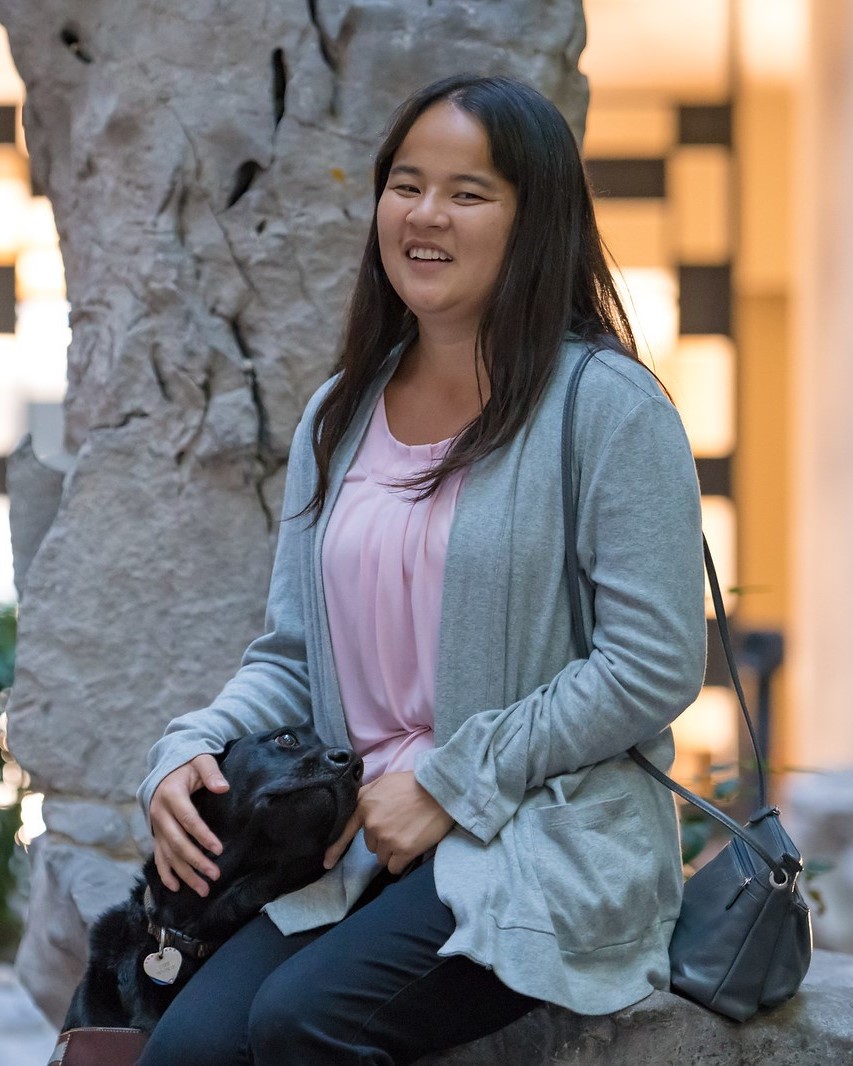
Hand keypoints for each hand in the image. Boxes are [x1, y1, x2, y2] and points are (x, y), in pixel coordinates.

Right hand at [149, 754, 229, 896]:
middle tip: (215, 875)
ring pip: (169, 854)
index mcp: (171, 795)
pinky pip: (158, 857)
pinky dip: (165, 873)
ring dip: (185, 874)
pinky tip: (176, 888)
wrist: (165, 769)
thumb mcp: (200, 761)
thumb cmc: (188, 765)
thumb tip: (223, 788)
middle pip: (177, 842)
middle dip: (196, 861)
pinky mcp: (157, 834)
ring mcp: (156, 826)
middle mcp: (160, 813)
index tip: (219, 849)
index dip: (202, 835)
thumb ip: (211, 773)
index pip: (187, 819)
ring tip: (203, 889)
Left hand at [323, 771, 452, 874]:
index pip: (344, 831)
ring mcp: (388, 839)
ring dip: (392, 851)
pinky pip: (394, 867)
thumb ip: (366, 793)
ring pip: (382, 857)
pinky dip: (401, 861)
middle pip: (370, 845)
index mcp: (365, 805)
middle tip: (399, 825)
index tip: (327, 863)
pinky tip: (411, 846)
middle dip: (382, 839)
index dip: (334, 849)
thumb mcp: (384, 781)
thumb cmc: (413, 783)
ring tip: (407, 834)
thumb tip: (355, 804)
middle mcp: (373, 824)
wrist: (440, 790)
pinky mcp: (404, 851)